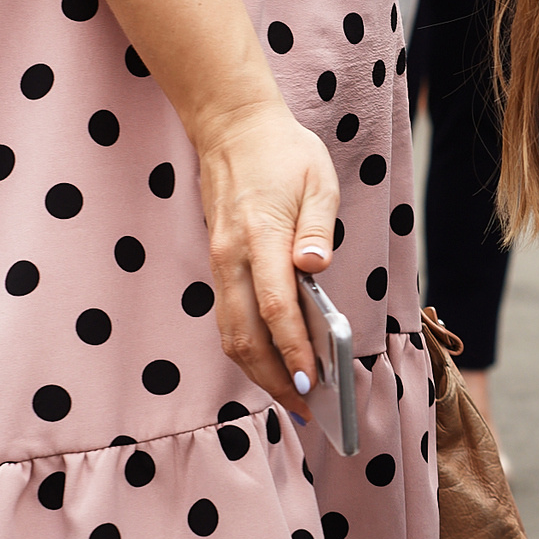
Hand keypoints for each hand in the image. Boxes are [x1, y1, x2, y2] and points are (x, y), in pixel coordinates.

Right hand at [195, 97, 339, 408]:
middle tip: (308, 409)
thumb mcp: (318, 179)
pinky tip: (274, 363)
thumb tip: (317, 266)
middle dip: (274, 378)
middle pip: (245, 335)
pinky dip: (249, 348)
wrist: (233, 128)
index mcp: (260, 236)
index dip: (294, 349)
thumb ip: (318, 226)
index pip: (276, 307)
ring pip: (231, 333)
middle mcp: (232, 257)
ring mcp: (220, 263)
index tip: (313, 381)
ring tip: (293, 398)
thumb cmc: (285, 154)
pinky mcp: (219, 265)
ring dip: (258, 371)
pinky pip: (229, 317)